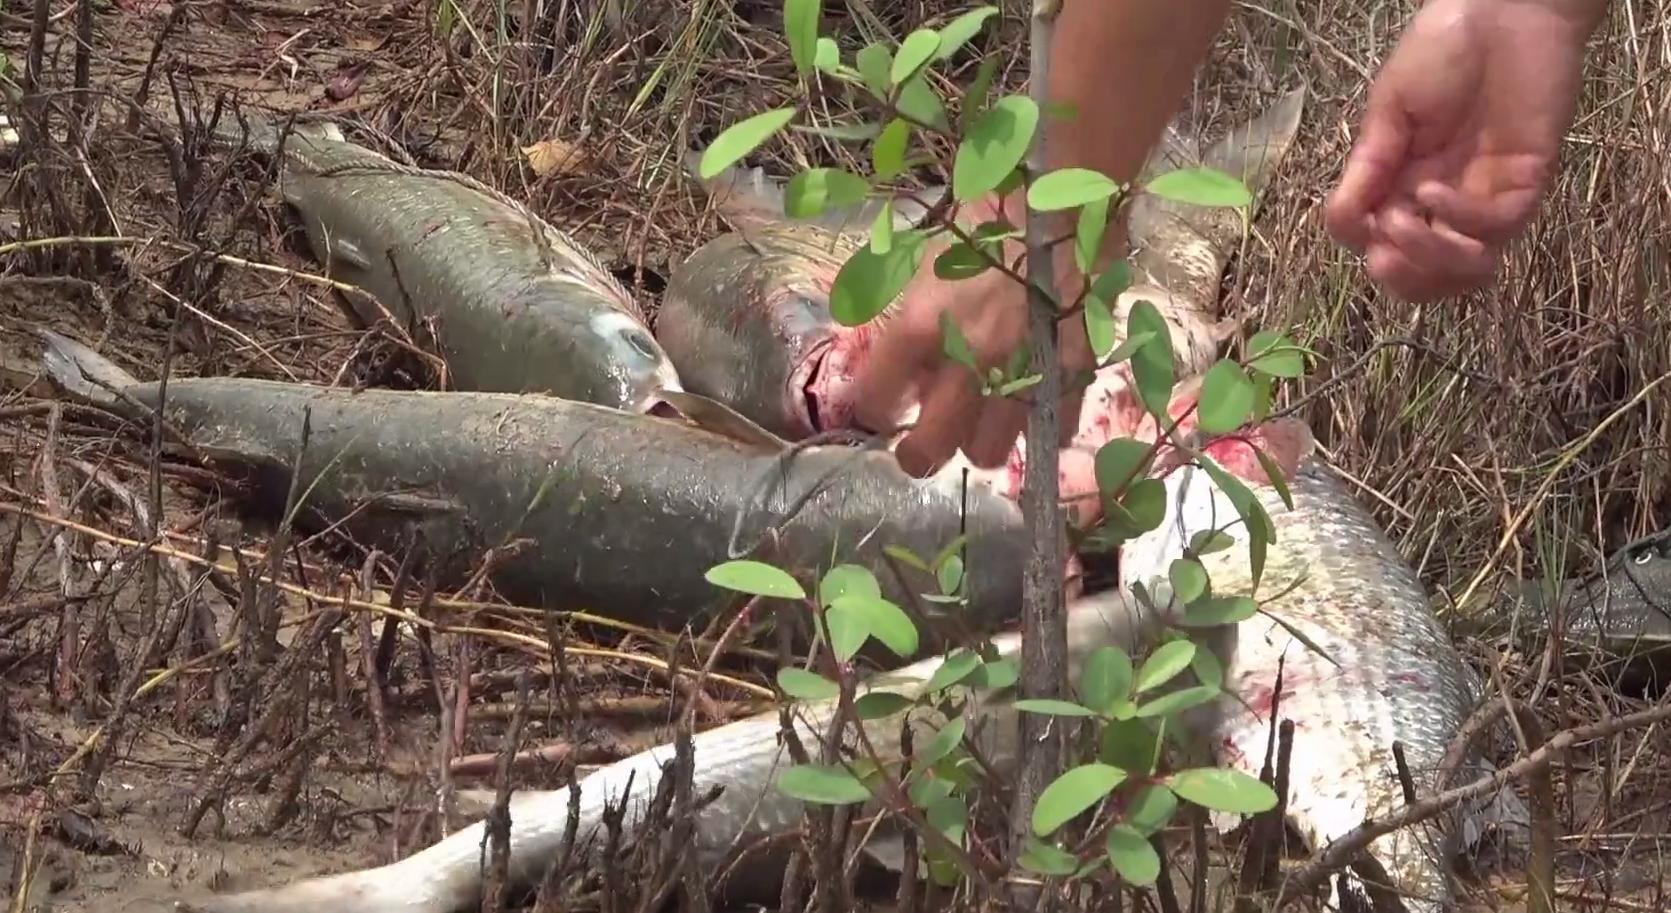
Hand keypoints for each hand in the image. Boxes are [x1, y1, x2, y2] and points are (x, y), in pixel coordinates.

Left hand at [850, 197, 1094, 477]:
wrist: (1061, 194)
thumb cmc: (983, 219)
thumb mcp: (924, 261)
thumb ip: (905, 318)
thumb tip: (892, 363)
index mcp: (920, 326)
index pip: (873, 402)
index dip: (870, 409)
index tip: (877, 406)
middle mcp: (967, 360)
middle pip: (928, 450)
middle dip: (917, 453)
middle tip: (918, 445)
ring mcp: (1021, 371)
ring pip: (988, 452)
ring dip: (977, 442)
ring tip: (978, 422)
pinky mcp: (1071, 370)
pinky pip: (1051, 428)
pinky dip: (1037, 424)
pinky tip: (1028, 405)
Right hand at [1325, 0, 1598, 301]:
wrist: (1501, 10)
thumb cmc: (1440, 50)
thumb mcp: (1387, 113)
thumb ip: (1368, 170)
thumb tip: (1341, 226)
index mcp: (1407, 187)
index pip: (1387, 248)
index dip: (1370, 251)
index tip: (1354, 223)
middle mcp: (1448, 204)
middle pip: (1431, 277)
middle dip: (1403, 276)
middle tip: (1382, 250)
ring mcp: (1489, 197)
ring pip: (1470, 269)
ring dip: (1430, 262)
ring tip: (1402, 226)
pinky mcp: (1526, 182)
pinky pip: (1497, 226)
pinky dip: (1459, 221)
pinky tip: (1432, 191)